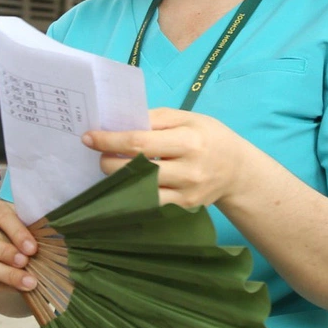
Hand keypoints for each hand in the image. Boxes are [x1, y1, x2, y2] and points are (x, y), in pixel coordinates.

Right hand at [0, 193, 38, 294]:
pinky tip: (18, 288)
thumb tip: (47, 236)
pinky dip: (0, 286)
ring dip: (4, 274)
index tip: (32, 248)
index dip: (15, 230)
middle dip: (2, 251)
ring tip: (28, 282)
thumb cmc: (10, 227)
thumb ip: (27, 224)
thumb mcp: (18, 219)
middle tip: (25, 262)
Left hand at [83, 108, 256, 208]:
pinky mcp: (183, 208)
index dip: (110, 141)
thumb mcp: (189, 118)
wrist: (238, 171)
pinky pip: (150, 204)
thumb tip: (121, 124)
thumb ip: (156, 119)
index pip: (139, 142)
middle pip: (135, 169)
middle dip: (108, 162)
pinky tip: (127, 184)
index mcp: (188, 141)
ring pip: (139, 191)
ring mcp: (186, 193)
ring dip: (118, 181)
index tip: (88, 137)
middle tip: (100, 154)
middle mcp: (188, 169)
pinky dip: (133, 194)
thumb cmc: (210, 137)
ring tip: (113, 168)